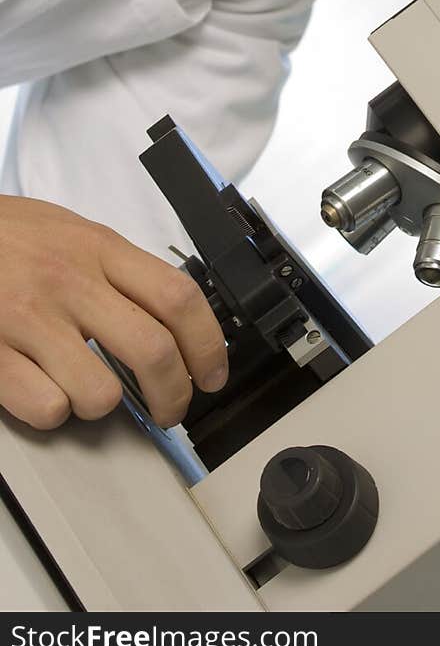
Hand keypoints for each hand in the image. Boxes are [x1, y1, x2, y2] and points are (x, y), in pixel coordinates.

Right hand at [0, 196, 227, 430]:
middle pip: (153, 351)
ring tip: (87, 388)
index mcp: (99, 249)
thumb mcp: (72, 232)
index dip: (208, 343)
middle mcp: (70, 282)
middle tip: (171, 408)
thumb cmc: (6, 236)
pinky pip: (46, 408)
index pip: (178, 297)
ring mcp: (29, 319)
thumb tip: (172, 316)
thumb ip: (119, 269)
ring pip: (100, 394)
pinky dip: (53, 412)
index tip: (213, 373)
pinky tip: (43, 389)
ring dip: (103, 406)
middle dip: (174, 395)